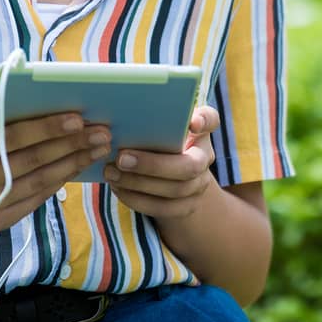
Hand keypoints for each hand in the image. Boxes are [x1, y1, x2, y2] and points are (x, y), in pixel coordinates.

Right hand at [0, 84, 111, 230]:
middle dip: (72, 145)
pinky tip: (76, 167)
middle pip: (32, 162)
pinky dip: (57, 183)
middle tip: (101, 133)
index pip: (14, 138)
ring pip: (38, 184)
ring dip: (72, 165)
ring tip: (97, 149)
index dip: (48, 128)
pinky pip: (34, 201)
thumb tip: (34, 84)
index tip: (78, 118)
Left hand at [103, 105, 219, 218]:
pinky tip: (117, 188)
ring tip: (111, 173)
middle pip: (188, 167)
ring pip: (174, 190)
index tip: (191, 123)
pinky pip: (163, 208)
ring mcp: (198, 185)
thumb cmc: (158, 140)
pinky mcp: (186, 207)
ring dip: (138, 183)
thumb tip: (127, 113)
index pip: (210, 120)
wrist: (171, 175)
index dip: (203, 121)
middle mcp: (205, 158)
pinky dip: (137, 200)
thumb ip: (152, 117)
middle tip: (121, 158)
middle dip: (153, 165)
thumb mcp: (160, 125)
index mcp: (199, 132)